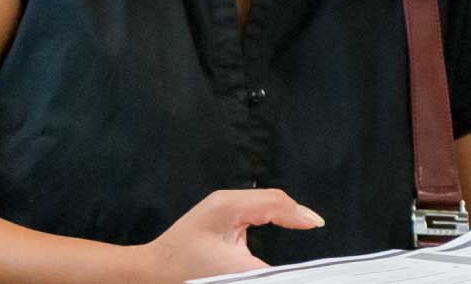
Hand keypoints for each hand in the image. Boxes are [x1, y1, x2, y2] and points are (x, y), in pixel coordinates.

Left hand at [131, 189, 325, 281]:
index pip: (274, 202)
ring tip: (305, 225)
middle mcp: (226, 201)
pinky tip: (282, 224)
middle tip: (315, 226)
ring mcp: (221, 208)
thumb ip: (263, 268)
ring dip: (283, 213)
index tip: (318, 225)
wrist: (151, 271)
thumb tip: (289, 270)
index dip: (299, 214)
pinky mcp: (220, 218)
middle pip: (271, 199)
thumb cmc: (184, 268)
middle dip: (294, 212)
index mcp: (228, 206)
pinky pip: (254, 211)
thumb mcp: (230, 269)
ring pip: (263, 203)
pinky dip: (271, 216)